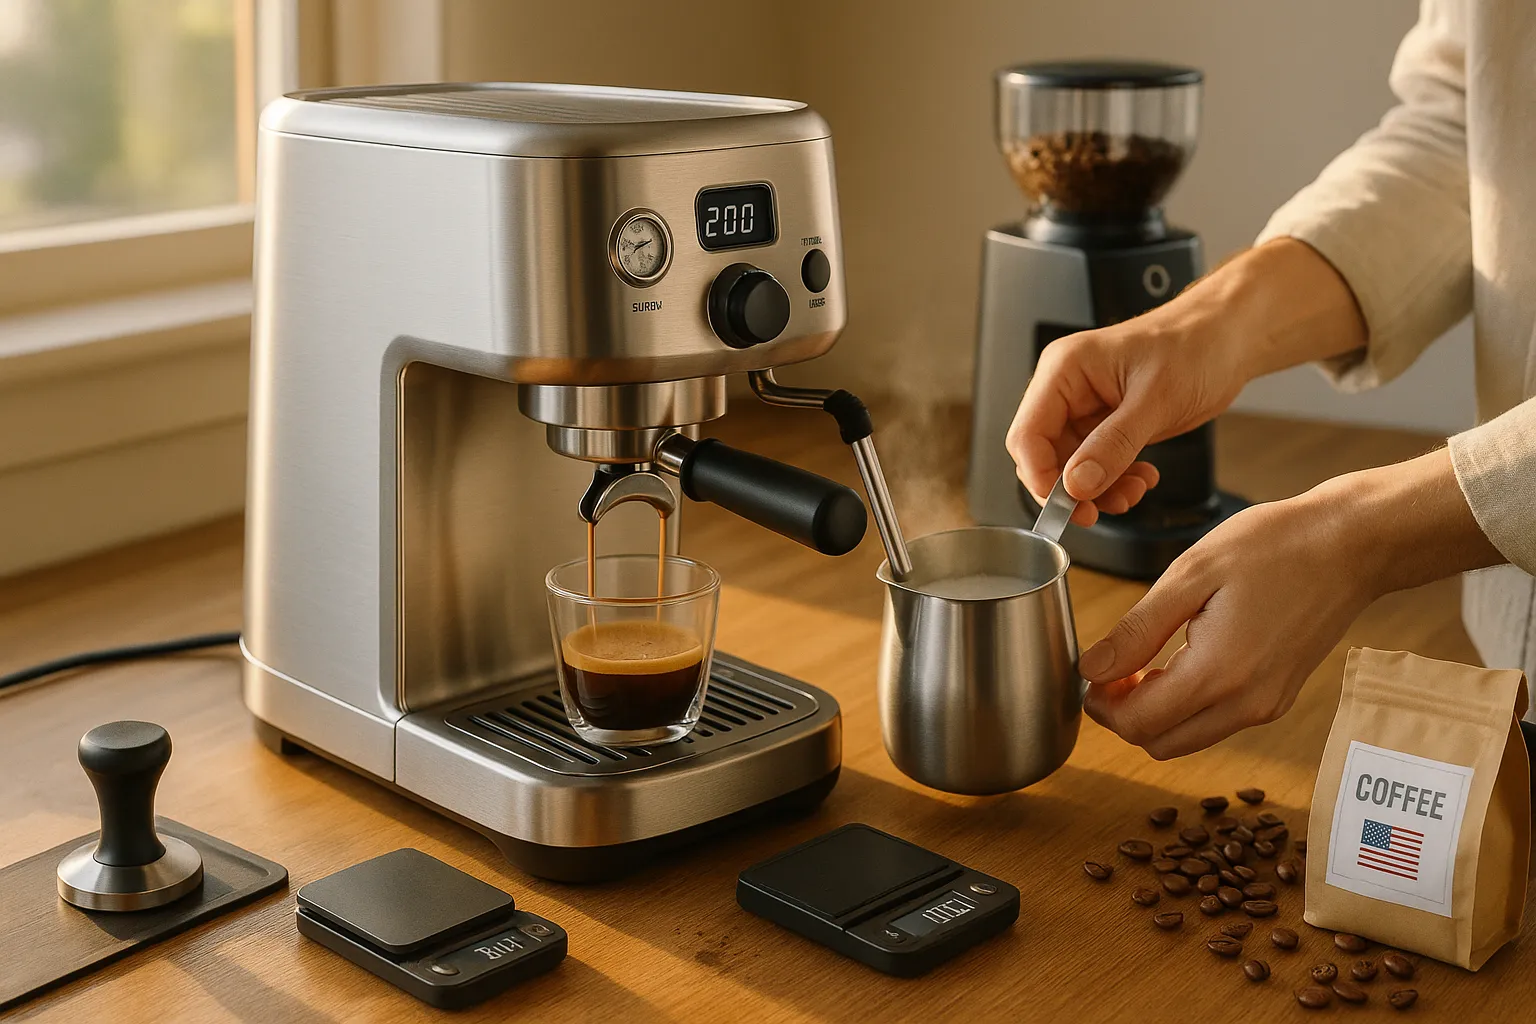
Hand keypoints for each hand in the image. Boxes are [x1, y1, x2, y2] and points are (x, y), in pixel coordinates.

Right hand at [1004, 239, 1368, 526]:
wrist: (1228, 338)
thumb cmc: (1195, 346)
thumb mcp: (1155, 400)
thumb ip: (1113, 445)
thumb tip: (1076, 485)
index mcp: (1064, 370)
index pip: (1028, 433)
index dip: (1039, 475)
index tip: (1065, 506)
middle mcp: (1067, 389)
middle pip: (1042, 454)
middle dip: (1069, 488)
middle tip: (1095, 512)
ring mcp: (1085, 407)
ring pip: (1070, 465)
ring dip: (1097, 489)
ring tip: (1133, 493)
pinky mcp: (1106, 423)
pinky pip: (1096, 463)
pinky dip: (1114, 480)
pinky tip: (1142, 478)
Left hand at [1078, 449, 1503, 758]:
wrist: (1353, 545)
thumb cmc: (1276, 546)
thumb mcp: (1191, 574)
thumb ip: (1138, 629)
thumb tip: (1092, 669)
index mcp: (1219, 674)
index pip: (1139, 725)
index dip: (1102, 706)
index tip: (1091, 673)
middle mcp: (1247, 704)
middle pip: (1160, 743)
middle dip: (1124, 715)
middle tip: (1113, 668)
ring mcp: (1267, 705)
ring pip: (1188, 738)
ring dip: (1155, 712)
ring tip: (1144, 661)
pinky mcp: (1278, 697)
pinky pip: (1217, 722)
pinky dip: (1187, 705)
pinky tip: (1181, 659)